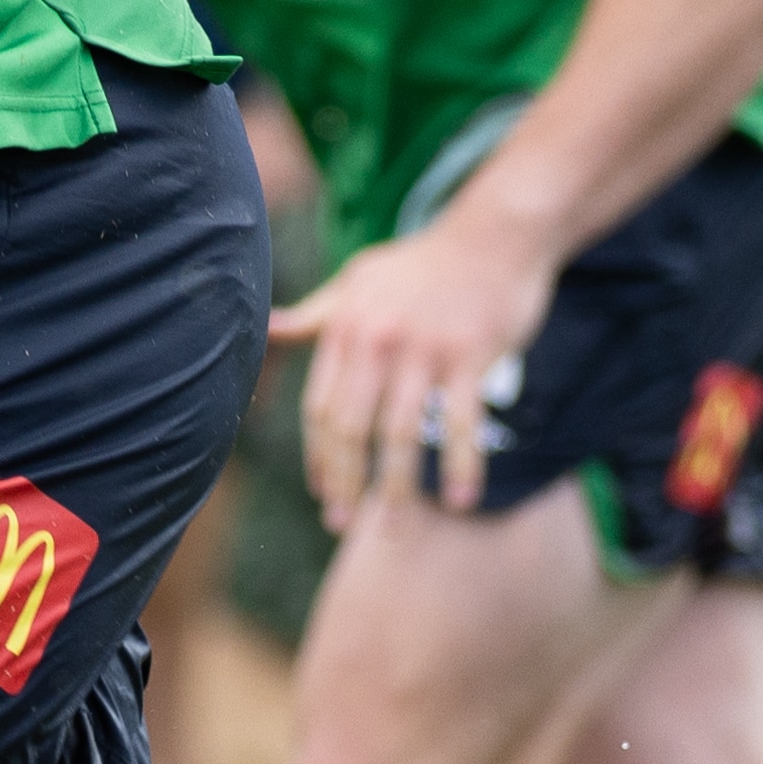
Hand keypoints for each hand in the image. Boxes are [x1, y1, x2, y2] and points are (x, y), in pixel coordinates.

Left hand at [270, 201, 564, 535]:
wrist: (495, 233)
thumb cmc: (424, 263)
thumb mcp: (360, 280)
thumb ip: (318, 314)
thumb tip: (267, 327)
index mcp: (345, 326)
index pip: (320, 407)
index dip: (318, 457)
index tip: (322, 493)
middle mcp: (376, 340)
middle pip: (349, 427)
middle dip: (344, 483)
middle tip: (342, 524)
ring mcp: (424, 349)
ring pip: (399, 434)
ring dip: (395, 489)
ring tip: (393, 529)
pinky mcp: (470, 355)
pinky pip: (461, 424)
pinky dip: (460, 466)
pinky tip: (459, 500)